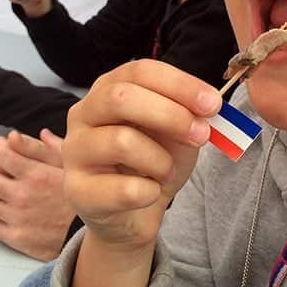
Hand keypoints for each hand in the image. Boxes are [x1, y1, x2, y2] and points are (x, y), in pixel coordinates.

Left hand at [0, 128, 72, 260]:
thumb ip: (42, 147)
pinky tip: (3, 211)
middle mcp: (22, 195)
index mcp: (36, 173)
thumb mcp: (69, 164)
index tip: (0, 146)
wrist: (92, 233)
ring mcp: (17, 218)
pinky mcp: (17, 238)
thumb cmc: (83, 197)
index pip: (0, 153)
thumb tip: (17, 136)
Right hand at [63, 59, 220, 286]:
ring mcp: (74, 151)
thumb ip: (186, 113)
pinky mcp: (76, 190)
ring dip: (161, 161)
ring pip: (121, 142)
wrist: (134, 214)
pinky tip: (149, 193)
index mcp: (107, 89)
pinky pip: (124, 189)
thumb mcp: (175, 132)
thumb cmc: (153, 163)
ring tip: (167, 172)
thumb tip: (206, 106)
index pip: (140, 71)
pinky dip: (150, 192)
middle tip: (201, 136)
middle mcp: (82, 114)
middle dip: (170, 115)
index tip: (213, 104)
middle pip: (120, 98)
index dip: (180, 85)